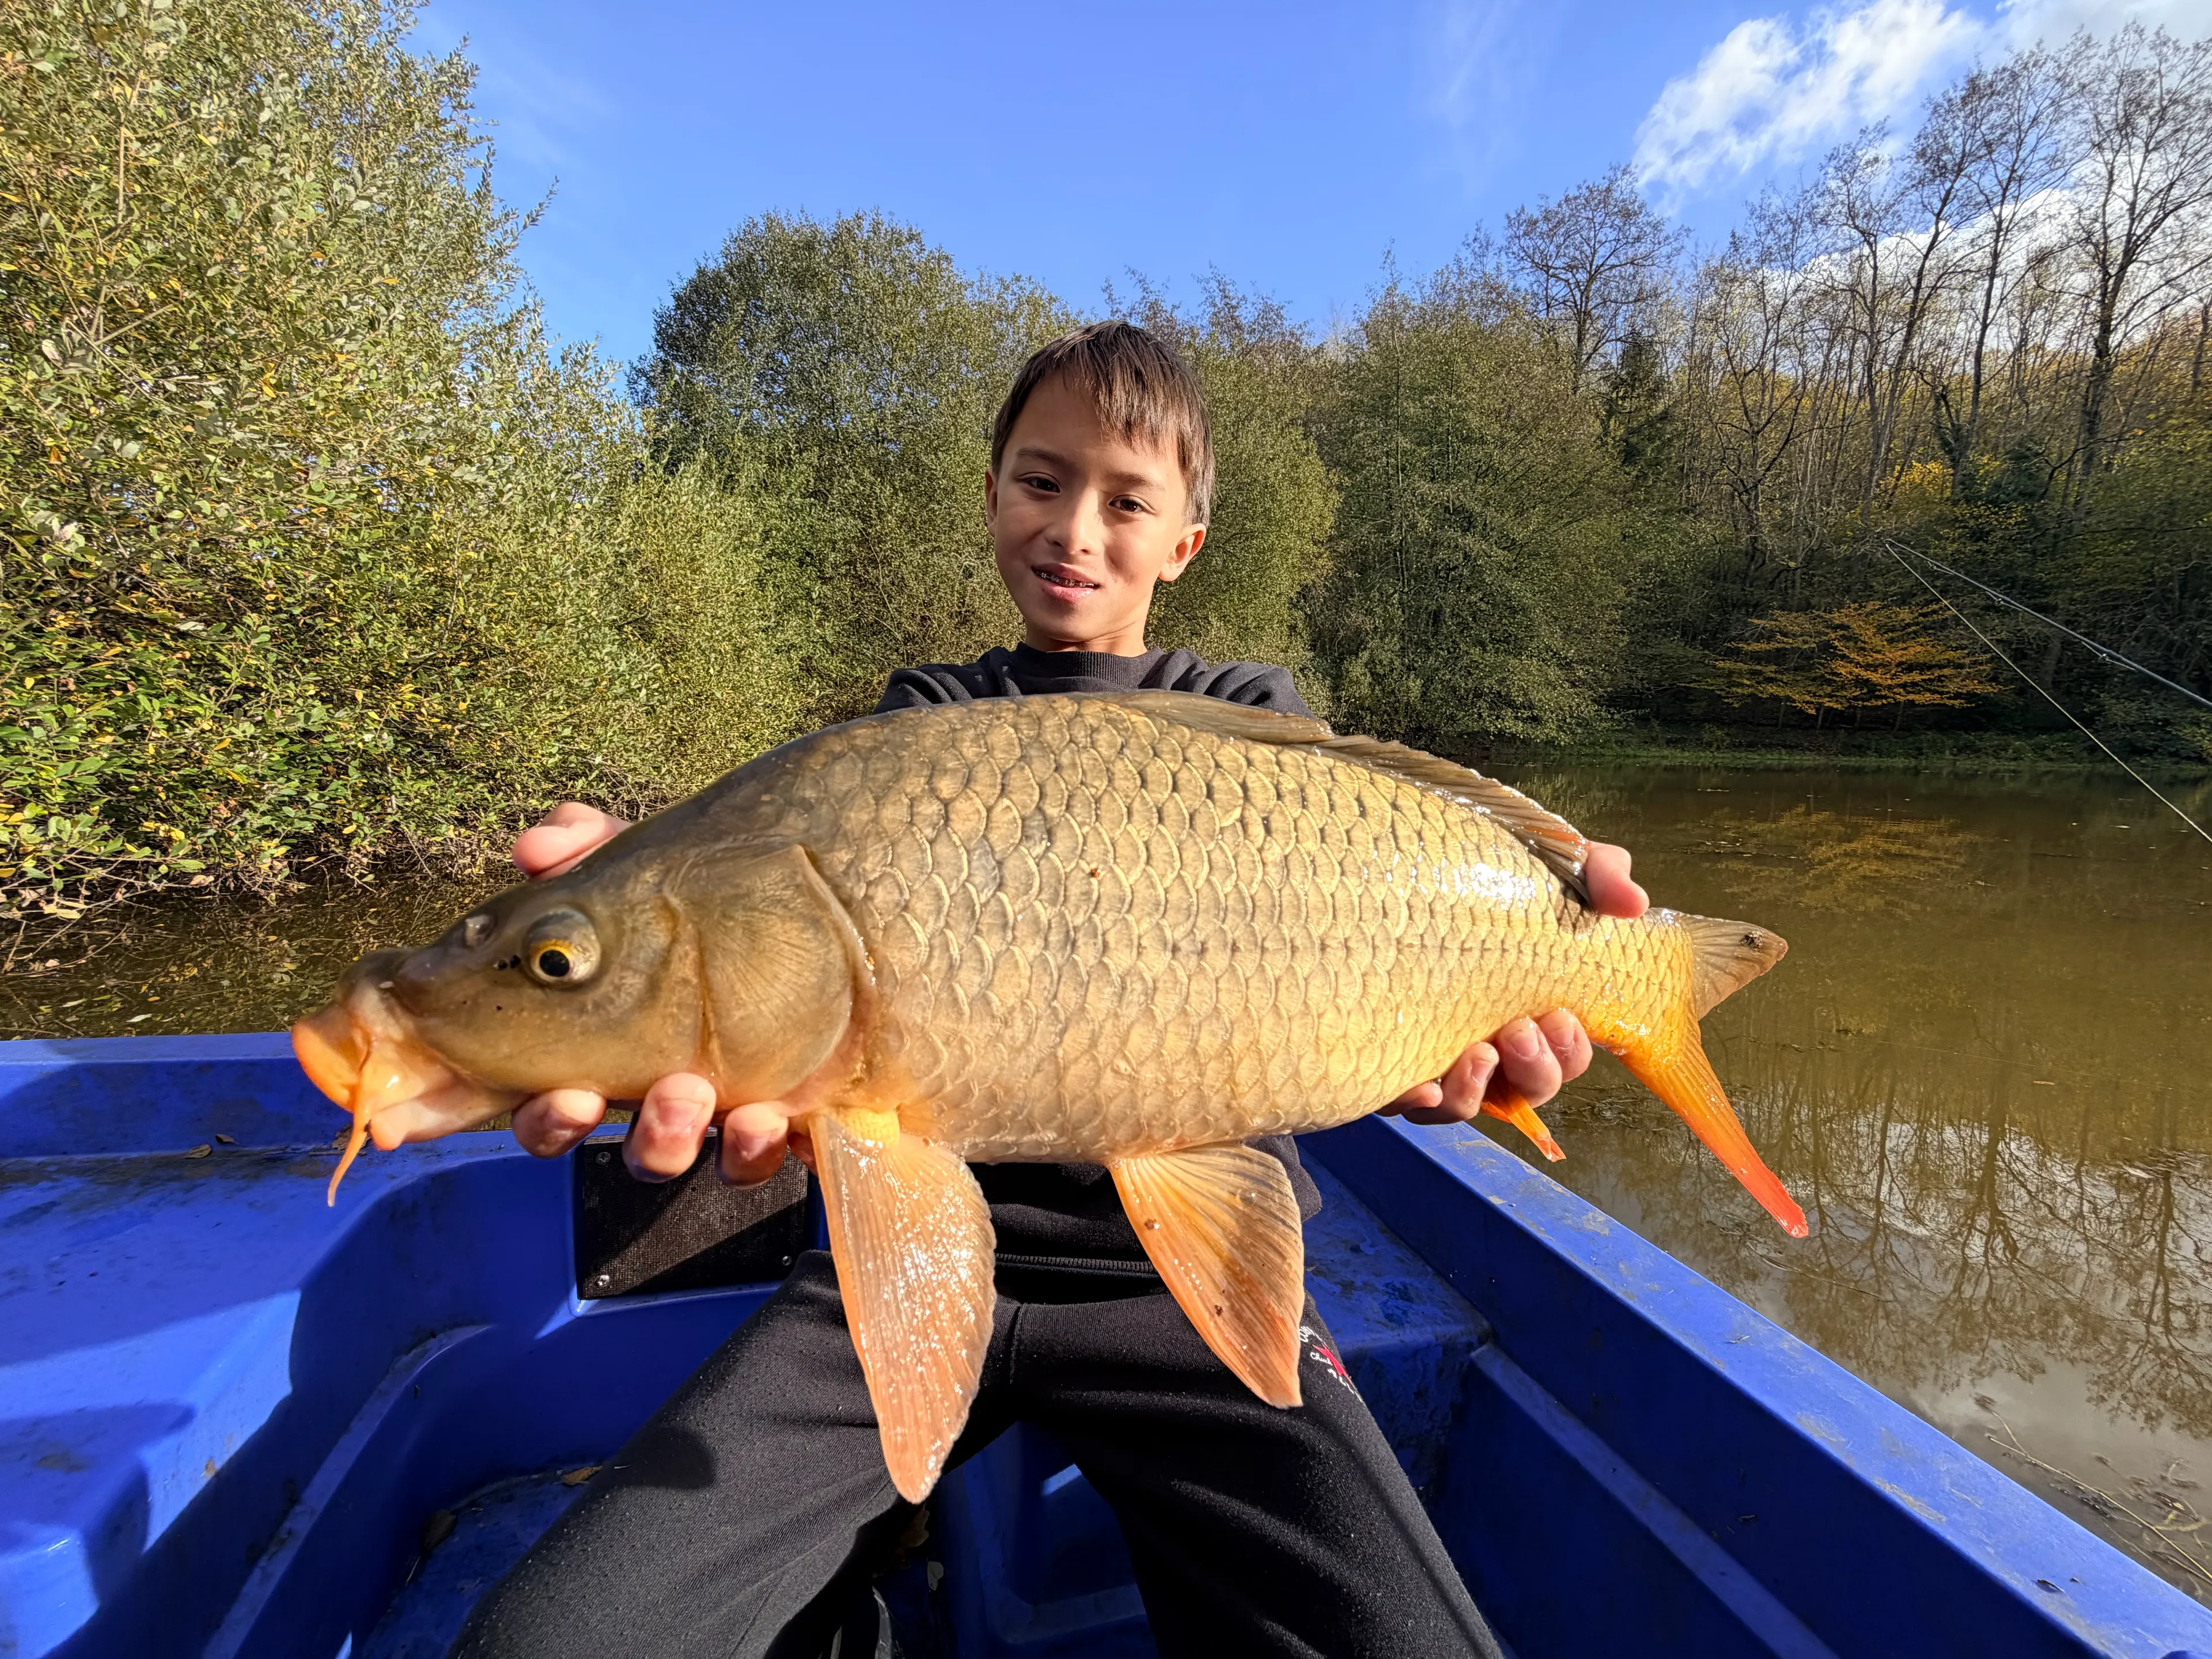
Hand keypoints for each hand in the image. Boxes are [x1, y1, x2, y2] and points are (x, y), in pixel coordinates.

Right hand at [505, 804, 816, 1186]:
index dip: (534, 1111)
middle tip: (586, 1100)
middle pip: (576, 1128)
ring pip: (666, 1153)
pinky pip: (754, 1159)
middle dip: (573, 1124)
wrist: (832, 911)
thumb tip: (538, 845)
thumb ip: (594, 845)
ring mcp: (711, 1110)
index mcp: (601, 1033)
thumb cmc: (718, 899)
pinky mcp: (778, 1122)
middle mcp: (645, 1082)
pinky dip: (754, 1148)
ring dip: (666, 1137)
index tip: (542, 1100)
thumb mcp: (658, 865)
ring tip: (690, 1099)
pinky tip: (768, 1119)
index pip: (541, 1090)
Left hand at [1381, 840, 1647, 1125]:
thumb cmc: (1484, 871)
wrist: (1403, 860)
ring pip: (1469, 1104)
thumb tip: (1632, 903)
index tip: (1563, 1017)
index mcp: (1534, 1009)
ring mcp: (1440, 1053)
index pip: (1566, 1054)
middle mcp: (1492, 1041)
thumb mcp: (1550, 860)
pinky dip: (1421, 1102)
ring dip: (1480, 1090)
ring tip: (1479, 1053)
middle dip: (1537, 1069)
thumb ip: (1597, 874)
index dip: (1571, 1051)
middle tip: (1523, 1029)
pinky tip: (1423, 1087)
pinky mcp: (1390, 1057)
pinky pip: (1404, 1100)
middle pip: (1529, 1087)